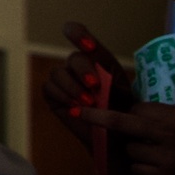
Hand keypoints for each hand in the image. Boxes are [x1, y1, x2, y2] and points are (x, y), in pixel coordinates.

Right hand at [42, 22, 133, 153]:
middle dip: (83, 71)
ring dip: (73, 88)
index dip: (77, 33)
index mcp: (97, 60)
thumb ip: (107, 72)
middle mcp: (78, 67)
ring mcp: (63, 80)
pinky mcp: (52, 95)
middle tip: (95, 87)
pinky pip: (50, 88)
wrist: (118, 140)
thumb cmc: (125, 114)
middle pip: (74, 58)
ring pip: (58, 73)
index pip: (79, 34)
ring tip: (88, 104)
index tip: (81, 40)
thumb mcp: (122, 90)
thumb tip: (90, 61)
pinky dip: (63, 96)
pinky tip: (75, 108)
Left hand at [82, 104, 174, 174]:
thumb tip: (131, 109)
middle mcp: (170, 134)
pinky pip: (139, 169)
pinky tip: (162, 172)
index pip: (136, 108)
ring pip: (131, 150)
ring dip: (137, 153)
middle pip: (121, 122)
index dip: (129, 112)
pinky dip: (145, 171)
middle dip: (97, 117)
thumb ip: (166, 118)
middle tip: (76, 111)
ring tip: (160, 157)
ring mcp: (167, 158)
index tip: (119, 111)